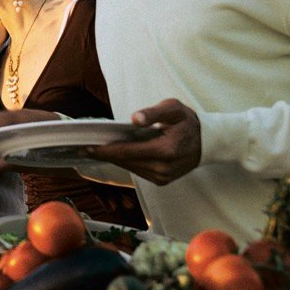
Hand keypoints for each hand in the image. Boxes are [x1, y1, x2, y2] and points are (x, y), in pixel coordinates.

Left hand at [83, 98, 200, 184]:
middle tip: (82, 148)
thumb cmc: (187, 121)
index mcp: (166, 150)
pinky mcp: (162, 181)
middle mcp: (164, 168)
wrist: (207, 141)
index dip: (106, 150)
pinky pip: (138, 171)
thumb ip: (154, 113)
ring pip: (130, 168)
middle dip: (104, 155)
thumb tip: (134, 119)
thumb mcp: (173, 109)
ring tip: (94, 150)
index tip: (86, 147)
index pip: (129, 152)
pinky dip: (126, 162)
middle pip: (126, 162)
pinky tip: (114, 154)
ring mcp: (164, 177)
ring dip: (113, 159)